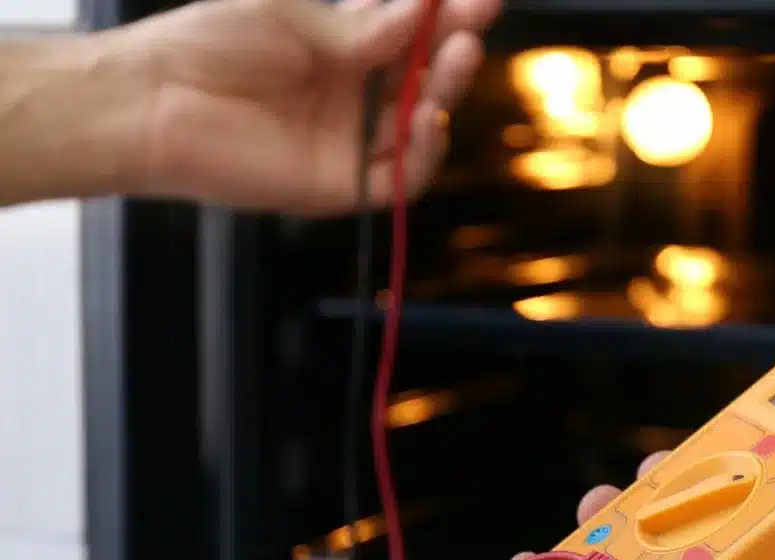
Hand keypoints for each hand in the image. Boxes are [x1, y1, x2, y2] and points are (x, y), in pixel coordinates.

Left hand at [114, 0, 499, 212]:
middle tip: (474, 27)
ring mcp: (348, 143)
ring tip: (457, 58)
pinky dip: (422, 153)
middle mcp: (349, 97)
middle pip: (420, 81)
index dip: (442, 17)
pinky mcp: (340, 186)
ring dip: (444, 95)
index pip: (405, 36)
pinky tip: (429, 118)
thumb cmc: (212, 45)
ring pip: (418, 128)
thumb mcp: (296, 21)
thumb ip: (363, 29)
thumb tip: (422, 13)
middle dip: (453, 50)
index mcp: (337, 50)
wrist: (159, 100)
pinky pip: (398, 178)